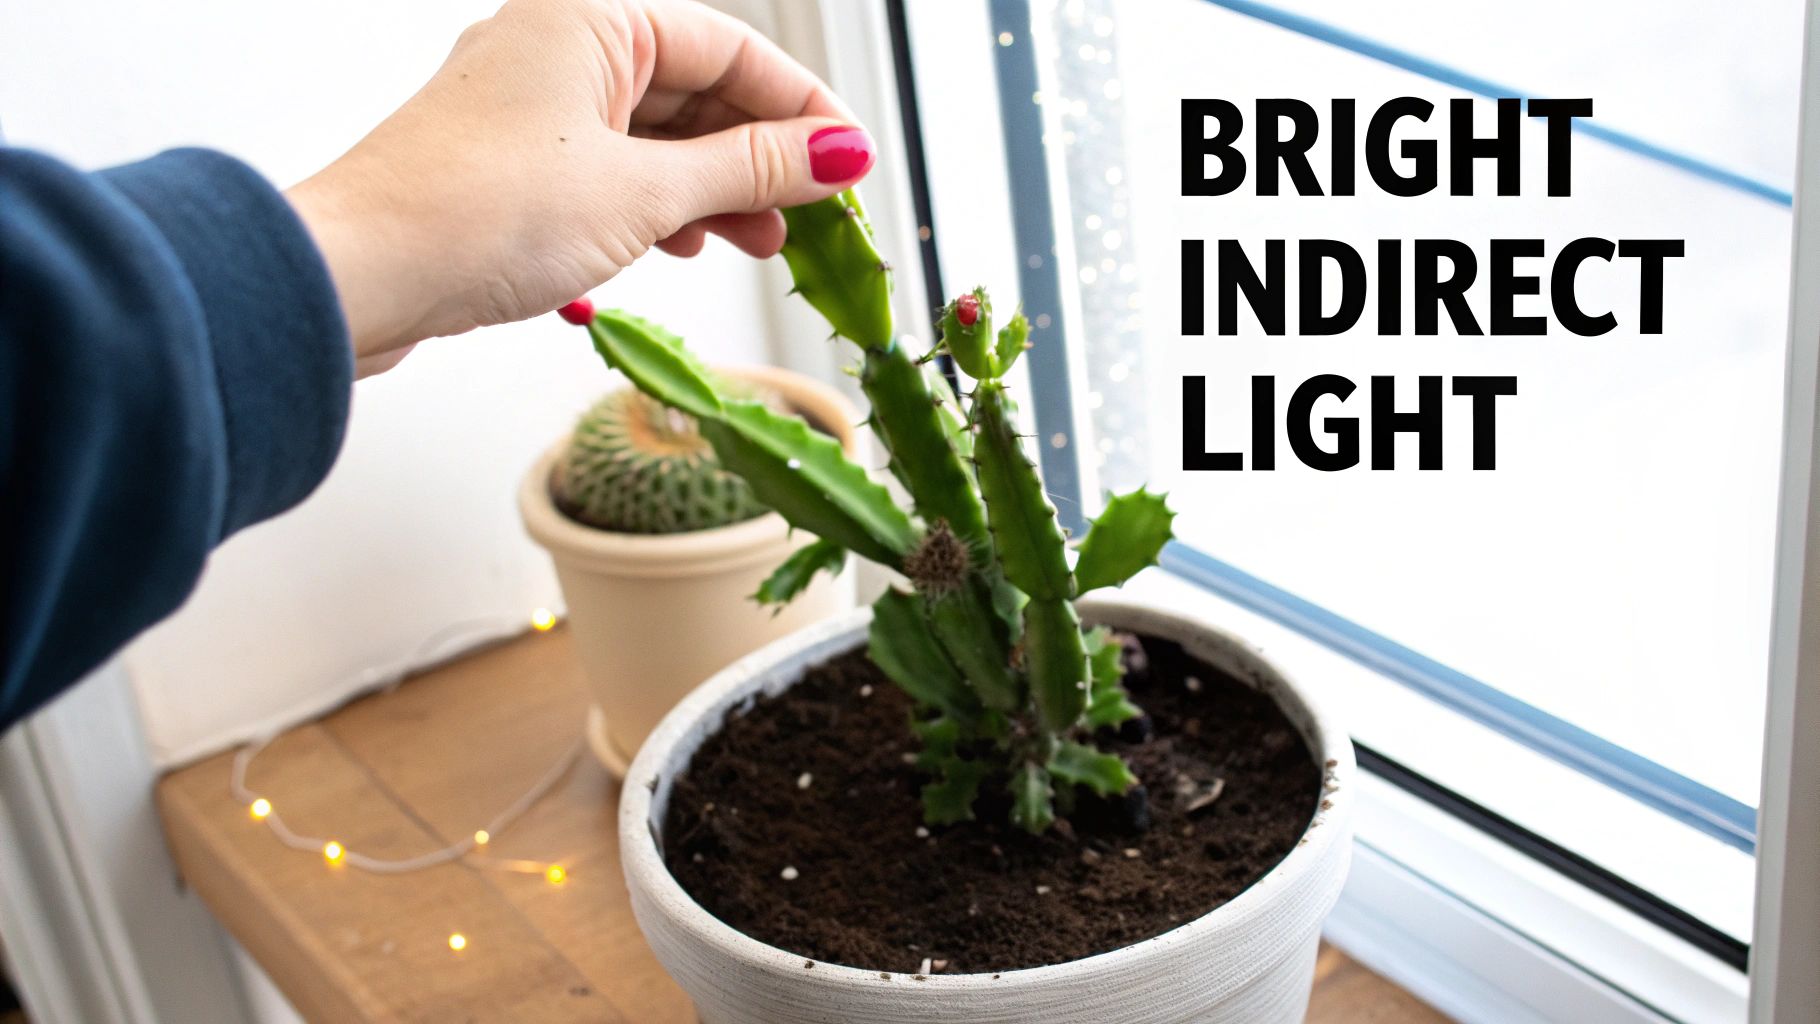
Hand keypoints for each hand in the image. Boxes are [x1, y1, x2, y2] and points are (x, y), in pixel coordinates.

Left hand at [285, 0, 876, 375]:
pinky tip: (687, 245)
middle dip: (760, 158)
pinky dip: (663, 205)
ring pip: (657, 136)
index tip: (851, 164)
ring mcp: (535, 106)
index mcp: (591, 19)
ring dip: (716, 189)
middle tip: (814, 217)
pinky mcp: (516, 163)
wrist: (358, 275)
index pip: (730, 49)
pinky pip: (615, 169)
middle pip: (696, 91)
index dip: (802, 110)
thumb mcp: (644, 193)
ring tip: (761, 244)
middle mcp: (561, 47)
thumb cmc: (476, 213)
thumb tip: (837, 154)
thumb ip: (749, 170)